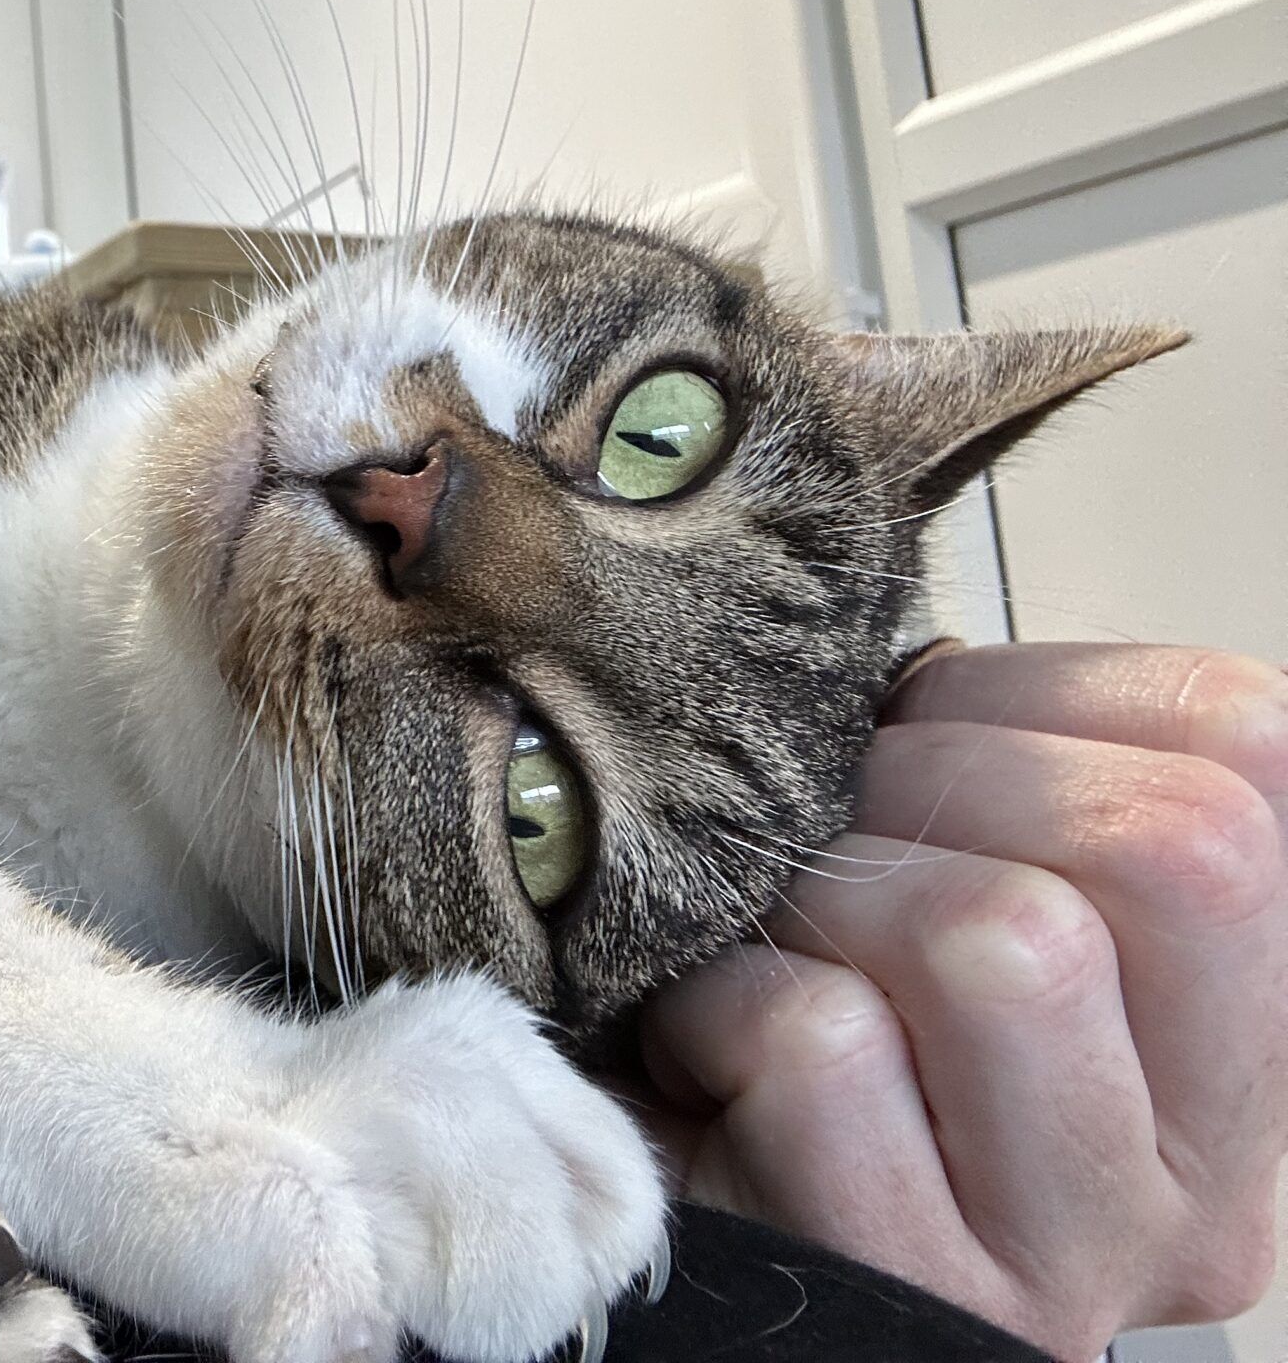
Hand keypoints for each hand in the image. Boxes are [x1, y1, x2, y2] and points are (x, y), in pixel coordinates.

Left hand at [637, 643, 1287, 1360]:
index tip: (919, 727)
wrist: (699, 1243)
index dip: (1041, 689)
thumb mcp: (948, 901)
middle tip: (831, 836)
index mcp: (1236, 1029)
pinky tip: (711, 1056)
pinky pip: (824, 1045)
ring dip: (828, 904)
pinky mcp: (917, 1295)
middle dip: (943, 779)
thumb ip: (997, 787)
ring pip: (1006, 941)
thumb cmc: (804, 1053)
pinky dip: (724, 1008)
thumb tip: (896, 635)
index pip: (1249, 749)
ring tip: (771, 952)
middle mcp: (1203, 1165)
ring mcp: (1073, 1251)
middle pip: (1173, 849)